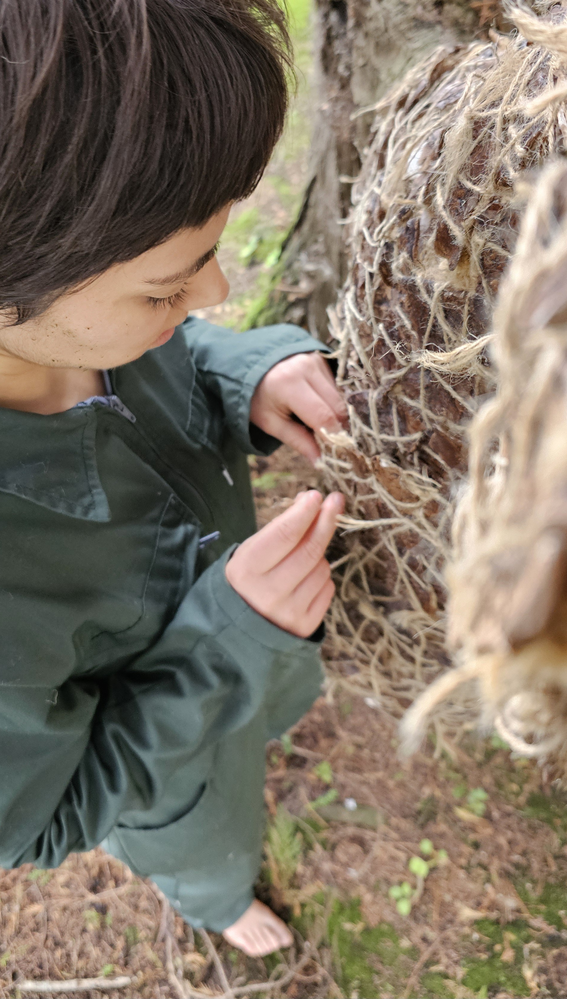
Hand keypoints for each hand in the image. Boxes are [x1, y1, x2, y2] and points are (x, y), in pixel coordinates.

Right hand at [225, 490, 344, 637]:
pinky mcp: (306, 625)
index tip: (317, 496)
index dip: (304, 513)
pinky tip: (304, 582)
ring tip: (300, 561)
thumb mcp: (252, 552)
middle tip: (335, 501)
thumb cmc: (250, 579)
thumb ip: (280, 529)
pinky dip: (321, 578)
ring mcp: (289, 612)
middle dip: (325, 521)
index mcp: (247, 571)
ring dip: (318, 555)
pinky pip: (326, 588)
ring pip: (321, 568)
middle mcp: (268, 594)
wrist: (242, 627)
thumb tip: (312, 502)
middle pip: (309, 550)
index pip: (284, 535)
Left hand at [249, 353, 347, 462]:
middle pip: (337, 407)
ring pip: (340, 398)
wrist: (250, 366)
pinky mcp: (322, 359)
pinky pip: (337, 388)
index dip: (333, 437)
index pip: (323, 416)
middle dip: (338, 428)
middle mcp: (306, 368)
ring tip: (319, 424)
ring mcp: (316, 361)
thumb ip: (297, 440)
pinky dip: (332, 402)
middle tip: (332, 444)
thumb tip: (321, 461)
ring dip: (336, 415)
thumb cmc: (258, 398)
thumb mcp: (271, 423)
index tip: (337, 453)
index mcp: (289, 384)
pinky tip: (319, 407)